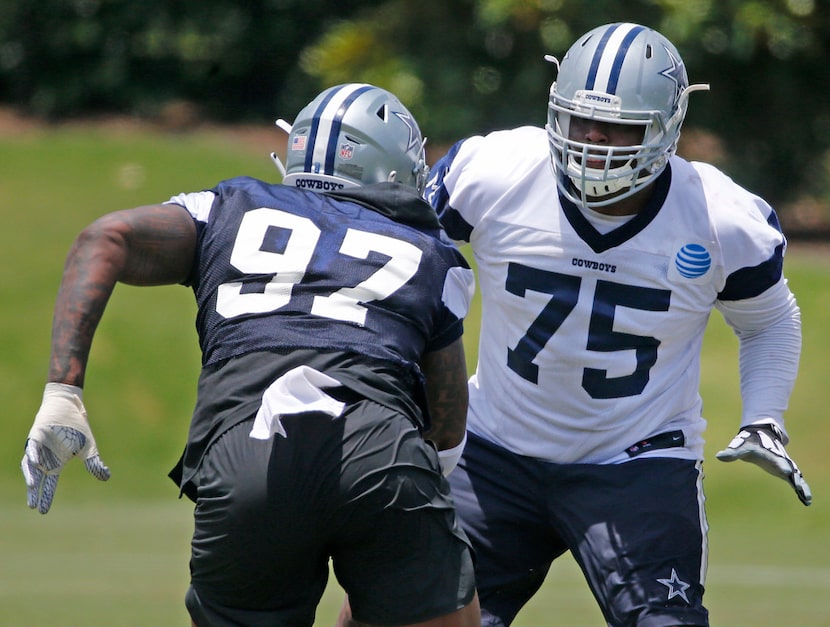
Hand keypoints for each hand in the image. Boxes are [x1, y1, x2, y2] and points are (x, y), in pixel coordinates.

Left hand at [22, 383, 110, 513]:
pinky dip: (33, 454)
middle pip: (37, 478)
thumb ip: (95, 463)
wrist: (70, 406)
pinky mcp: (36, 435)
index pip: (49, 484)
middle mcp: (44, 458)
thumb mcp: (89, 448)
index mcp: (56, 463)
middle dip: (34, 493)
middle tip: (33, 506)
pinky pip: (32, 446)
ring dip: (31, 474)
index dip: (46, 497)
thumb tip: (106, 477)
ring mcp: (39, 447)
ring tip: (32, 486)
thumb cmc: (77, 427)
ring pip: (30, 464)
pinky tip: (35, 462)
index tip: (42, 511)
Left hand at [716, 423, 810, 505]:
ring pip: (796, 477)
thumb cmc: (749, 442)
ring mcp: (785, 465)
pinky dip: (801, 489)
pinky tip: (806, 501)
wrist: (761, 435)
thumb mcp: (740, 447)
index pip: (776, 460)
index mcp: (771, 454)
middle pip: (790, 469)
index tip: (786, 471)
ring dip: (801, 486)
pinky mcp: (786, 471)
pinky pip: (796, 481)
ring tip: (807, 499)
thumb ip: (732, 453)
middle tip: (798, 486)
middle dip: (794, 477)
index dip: (780, 465)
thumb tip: (719, 456)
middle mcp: (781, 460)